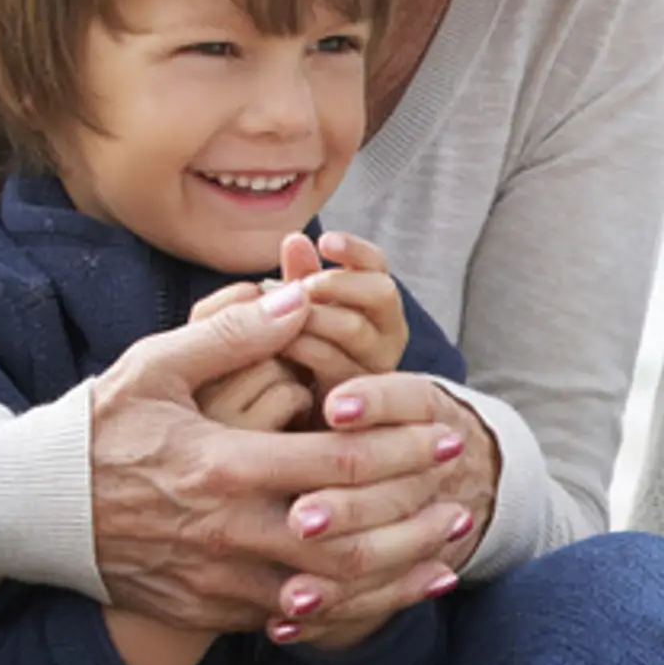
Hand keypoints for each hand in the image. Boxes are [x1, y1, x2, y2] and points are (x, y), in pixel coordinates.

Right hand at [85, 287, 471, 632]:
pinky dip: (348, 610)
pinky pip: (293, 621)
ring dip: (396, 575)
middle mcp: (226, 531)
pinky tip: (385, 595)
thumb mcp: (155, 367)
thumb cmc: (97, 430)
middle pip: (348, 538)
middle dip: (415, 521)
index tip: (443, 433)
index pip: (338, 464)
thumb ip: (232, 333)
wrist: (32, 512)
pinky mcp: (209, 610)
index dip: (401, 452)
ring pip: (329, 591)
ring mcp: (218, 579)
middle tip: (461, 498)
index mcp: (222, 465)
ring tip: (446, 556)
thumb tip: (300, 294)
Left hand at [271, 231, 407, 403]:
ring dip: (316, 316)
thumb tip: (294, 239)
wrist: (291, 426)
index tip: (325, 241)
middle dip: (338, 284)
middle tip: (303, 286)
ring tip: (279, 317)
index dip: (355, 250)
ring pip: (357, 328)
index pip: (377, 265)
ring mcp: (377, 367)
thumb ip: (299, 278)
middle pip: (381, 293)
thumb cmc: (293, 359)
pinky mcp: (363, 399)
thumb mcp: (296, 314)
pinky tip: (277, 348)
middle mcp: (387, 333)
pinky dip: (306, 351)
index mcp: (374, 305)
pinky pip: (336, 366)